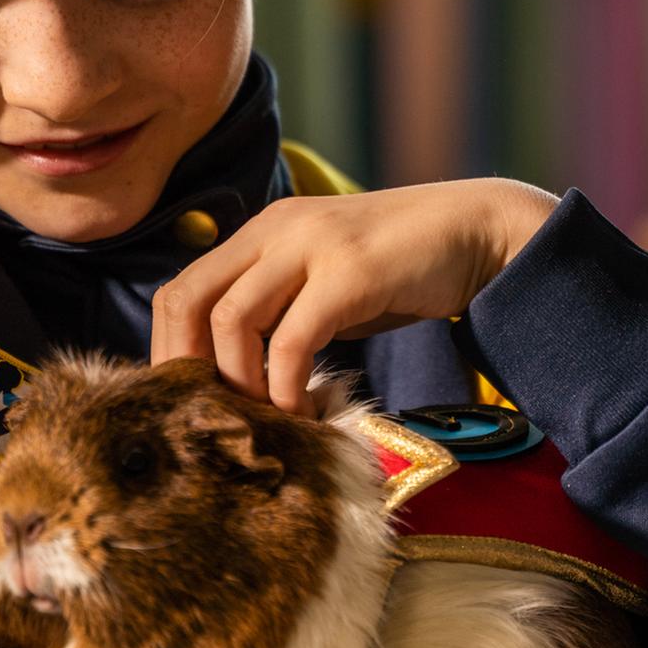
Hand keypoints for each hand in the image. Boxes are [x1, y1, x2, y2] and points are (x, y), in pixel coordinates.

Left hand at [150, 178, 557, 413]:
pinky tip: (303, 410)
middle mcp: (277, 230)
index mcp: (263, 231)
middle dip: (186, 367)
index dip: (170, 349)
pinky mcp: (351, 271)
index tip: (189, 401)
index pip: (181, 288)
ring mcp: (312, 245)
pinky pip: (294, 338)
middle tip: (209, 416)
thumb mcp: (326, 281)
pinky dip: (286, 384)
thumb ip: (283, 310)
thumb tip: (239, 376)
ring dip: (237, 381)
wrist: (476, 231)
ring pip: (231, 318)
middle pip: (187, 299)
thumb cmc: (401, 268)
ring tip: (263, 417)